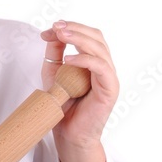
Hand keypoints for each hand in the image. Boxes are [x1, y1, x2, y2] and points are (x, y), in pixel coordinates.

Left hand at [40, 20, 118, 161]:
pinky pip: (101, 68)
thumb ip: (55, 53)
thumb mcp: (54, 73)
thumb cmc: (64, 105)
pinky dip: (85, 59)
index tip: (51, 28)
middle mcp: (104, 66)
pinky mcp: (110, 89)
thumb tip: (53, 32)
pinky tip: (68, 58)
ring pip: (100, 49)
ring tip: (61, 35)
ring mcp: (109, 77)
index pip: (88, 36)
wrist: (69, 134)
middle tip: (57, 26)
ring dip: (79, 38)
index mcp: (94, 61)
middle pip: (96, 37)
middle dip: (76, 28)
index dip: (71, 28)